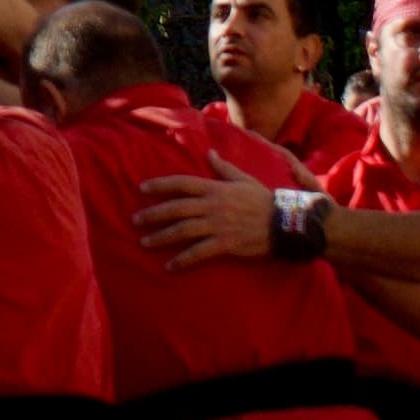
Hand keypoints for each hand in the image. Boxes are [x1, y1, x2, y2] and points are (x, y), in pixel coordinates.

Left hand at [135, 174, 275, 271]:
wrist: (285, 222)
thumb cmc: (263, 200)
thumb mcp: (244, 179)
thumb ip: (224, 168)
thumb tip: (210, 152)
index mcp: (216, 188)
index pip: (182, 183)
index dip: (161, 185)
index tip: (142, 188)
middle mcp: (213, 205)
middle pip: (176, 208)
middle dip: (153, 214)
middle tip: (134, 220)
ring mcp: (218, 225)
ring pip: (183, 230)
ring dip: (161, 237)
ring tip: (145, 242)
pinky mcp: (225, 244)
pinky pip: (198, 252)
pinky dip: (182, 260)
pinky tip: (169, 266)